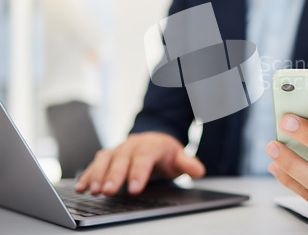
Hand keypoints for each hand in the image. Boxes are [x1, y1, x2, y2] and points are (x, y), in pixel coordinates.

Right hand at [75, 132, 205, 195]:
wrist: (154, 141)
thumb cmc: (166, 154)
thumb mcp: (179, 157)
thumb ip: (187, 163)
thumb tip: (199, 170)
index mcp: (152, 145)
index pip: (145, 157)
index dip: (139, 172)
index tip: (135, 188)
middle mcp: (133, 145)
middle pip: (123, 159)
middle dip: (115, 176)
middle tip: (109, 191)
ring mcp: (119, 149)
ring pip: (106, 159)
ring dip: (98, 175)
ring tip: (93, 191)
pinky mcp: (108, 155)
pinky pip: (96, 163)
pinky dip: (88, 174)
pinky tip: (82, 187)